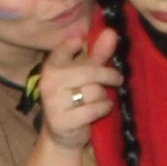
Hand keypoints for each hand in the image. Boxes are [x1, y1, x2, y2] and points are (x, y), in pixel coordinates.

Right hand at [34, 27, 120, 151]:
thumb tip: (111, 32)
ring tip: (100, 99)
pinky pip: (93, 109)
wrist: (61, 134)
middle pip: (88, 72)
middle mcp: (49, 83)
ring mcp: (53, 103)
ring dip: (103, 95)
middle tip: (117, 79)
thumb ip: (98, 54)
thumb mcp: (85, 75)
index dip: (69, 46)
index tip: (79, 42)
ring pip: (93, 91)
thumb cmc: (76, 99)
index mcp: (52, 68)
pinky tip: (102, 109)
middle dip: (108, 75)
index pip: (61, 51)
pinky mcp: (62, 121)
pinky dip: (103, 108)